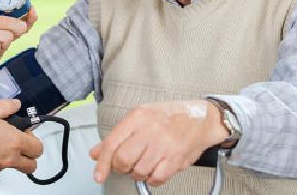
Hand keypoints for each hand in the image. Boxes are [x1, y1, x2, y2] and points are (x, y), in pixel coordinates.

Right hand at [0, 99, 43, 174]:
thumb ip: (6, 107)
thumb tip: (15, 104)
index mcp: (15, 142)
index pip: (38, 148)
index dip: (34, 140)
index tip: (25, 132)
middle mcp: (9, 158)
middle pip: (31, 166)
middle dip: (29, 156)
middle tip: (19, 144)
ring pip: (12, 166)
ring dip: (10, 157)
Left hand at [90, 100, 227, 185]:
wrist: (201, 119)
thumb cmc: (169, 117)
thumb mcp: (140, 118)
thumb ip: (117, 136)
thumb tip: (95, 152)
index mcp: (137, 117)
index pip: (112, 143)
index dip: (102, 162)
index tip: (98, 174)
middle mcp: (149, 130)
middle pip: (123, 159)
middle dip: (121, 168)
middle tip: (127, 165)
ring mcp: (164, 145)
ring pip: (138, 171)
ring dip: (138, 173)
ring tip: (145, 163)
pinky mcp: (176, 159)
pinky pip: (156, 178)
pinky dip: (152, 179)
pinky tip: (155, 170)